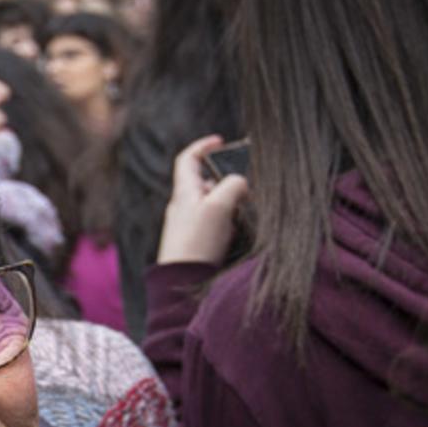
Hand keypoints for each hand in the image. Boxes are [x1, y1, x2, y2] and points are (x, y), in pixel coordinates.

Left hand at [157, 134, 249, 264]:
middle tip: (245, 185)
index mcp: (184, 192)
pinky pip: (217, 224)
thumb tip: (240, 182)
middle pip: (206, 182)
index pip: (188, 160)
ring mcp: (190, 226)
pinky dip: (229, 222)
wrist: (182, 284)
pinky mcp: (198, 244)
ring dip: (231, 203)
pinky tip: (238, 232)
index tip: (220, 142)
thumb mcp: (218, 207)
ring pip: (214, 204)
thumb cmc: (196, 244)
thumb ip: (233, 186)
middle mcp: (184, 207)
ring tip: (245, 210)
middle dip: (227, 180)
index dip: (203, 147)